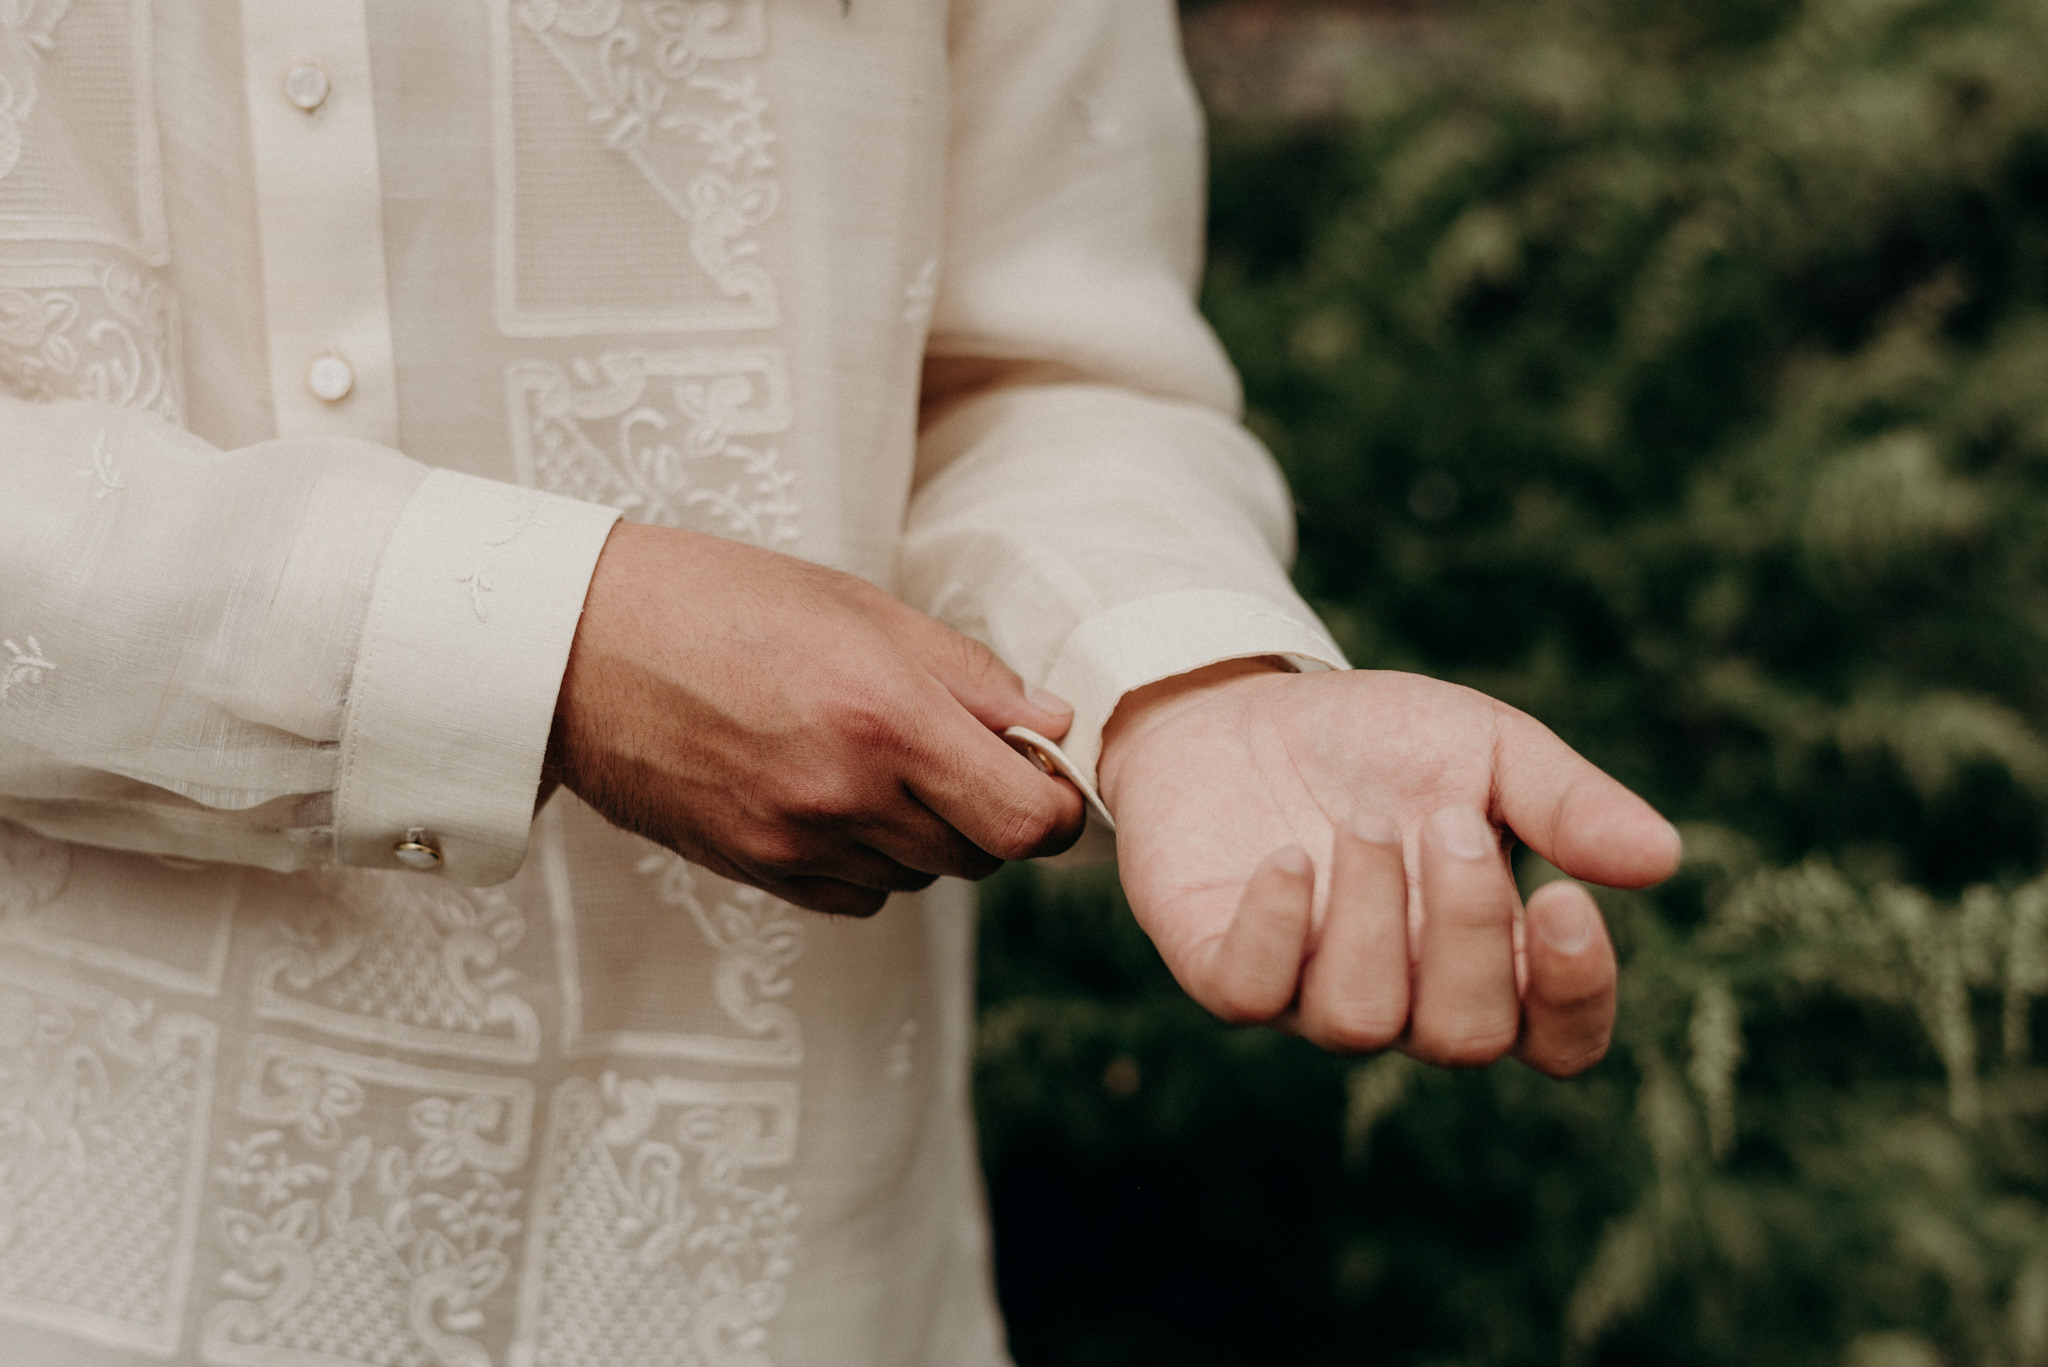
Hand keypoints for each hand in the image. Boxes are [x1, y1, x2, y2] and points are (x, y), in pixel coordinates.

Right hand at [547, 522, 1084, 914]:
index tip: (1042, 771)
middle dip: (992, 811)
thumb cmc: (721, 601)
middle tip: (959, 751)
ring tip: (878, 759)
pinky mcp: (756, 871)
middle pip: (982, 857)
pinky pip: (860, 896)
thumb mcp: (860, 606)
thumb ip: (969, 675)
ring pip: (922, 877)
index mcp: (886, 716)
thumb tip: (1052, 726)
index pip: (1027, 822)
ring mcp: (796, 844)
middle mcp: (846, 794)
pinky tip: (834, 797)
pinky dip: (871, 860)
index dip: (1055, 805)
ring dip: (929, 833)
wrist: (578, 646)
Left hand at [1097, 661, 1680, 1074]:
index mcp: (1489, 959)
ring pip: (1360, 1020)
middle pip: (1465, 1040)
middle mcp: (1405, 998)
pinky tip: (1290, 857)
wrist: (1238, 703)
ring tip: (1363, 820)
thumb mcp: (1488, 746)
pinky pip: (1250, 995)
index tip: (1565, 900)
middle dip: (1465, 931)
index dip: (1576, 996)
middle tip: (1447, 823)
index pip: (1560, 1039)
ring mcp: (1307, 993)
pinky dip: (1277, 929)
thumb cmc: (1376, 740)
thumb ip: (1568, 804)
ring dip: (1372, 916)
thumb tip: (1662, 859)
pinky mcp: (1220, 968)